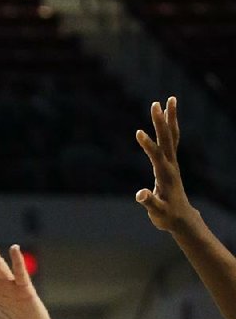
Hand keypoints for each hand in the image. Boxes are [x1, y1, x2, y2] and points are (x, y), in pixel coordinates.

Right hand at [135, 97, 194, 232]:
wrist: (181, 218)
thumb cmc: (167, 216)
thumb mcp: (157, 212)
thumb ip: (149, 202)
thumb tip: (141, 194)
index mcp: (165, 175)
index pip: (156, 156)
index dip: (147, 145)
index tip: (138, 132)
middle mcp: (171, 165)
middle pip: (167, 139)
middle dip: (161, 122)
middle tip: (155, 103)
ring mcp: (172, 163)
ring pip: (172, 136)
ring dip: (170, 118)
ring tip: (169, 100)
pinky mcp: (171, 164)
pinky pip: (171, 141)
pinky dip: (169, 128)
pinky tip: (166, 119)